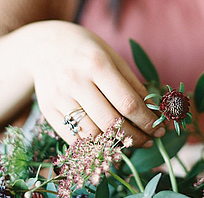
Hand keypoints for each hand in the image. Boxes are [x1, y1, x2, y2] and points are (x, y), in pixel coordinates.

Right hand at [26, 21, 163, 145]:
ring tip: (131, 142)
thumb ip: (134, 86)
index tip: (160, 130)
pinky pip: (75, 138)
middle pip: (111, 122)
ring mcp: (59, 98)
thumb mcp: (113, 58)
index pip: (128, 103)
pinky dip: (95, 145)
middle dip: (136, 137)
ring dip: (117, 144)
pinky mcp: (48, 111)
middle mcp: (75, 81)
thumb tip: (155, 113)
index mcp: (96, 64)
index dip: (147, 121)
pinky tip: (108, 143)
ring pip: (93, 134)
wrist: (43, 45)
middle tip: (149, 140)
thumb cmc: (86, 51)